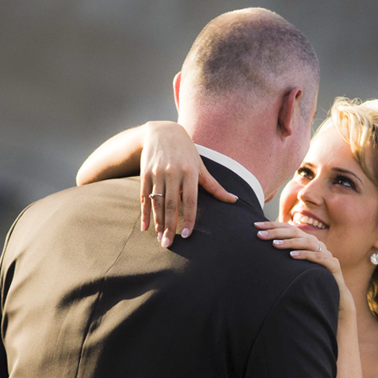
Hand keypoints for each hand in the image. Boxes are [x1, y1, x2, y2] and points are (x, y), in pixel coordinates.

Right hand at [139, 121, 237, 246]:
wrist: (161, 132)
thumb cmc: (186, 151)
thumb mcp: (201, 166)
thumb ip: (214, 186)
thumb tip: (234, 200)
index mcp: (189, 172)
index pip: (190, 200)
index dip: (189, 218)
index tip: (186, 235)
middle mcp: (173, 173)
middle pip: (171, 205)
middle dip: (170, 226)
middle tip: (169, 245)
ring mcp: (157, 173)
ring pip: (157, 203)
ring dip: (158, 223)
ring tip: (160, 239)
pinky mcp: (145, 174)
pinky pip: (144, 198)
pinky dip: (144, 214)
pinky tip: (145, 227)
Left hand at [254, 221, 355, 318]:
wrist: (333, 293)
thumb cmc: (308, 277)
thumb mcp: (292, 265)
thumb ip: (281, 255)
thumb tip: (258, 251)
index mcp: (305, 240)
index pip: (287, 228)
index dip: (272, 225)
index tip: (255, 226)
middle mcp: (315, 243)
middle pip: (295, 232)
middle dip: (276, 232)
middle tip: (260, 235)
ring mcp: (325, 252)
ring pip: (306, 242)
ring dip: (289, 242)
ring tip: (274, 245)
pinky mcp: (332, 264)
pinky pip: (319, 257)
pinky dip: (305, 255)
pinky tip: (292, 256)